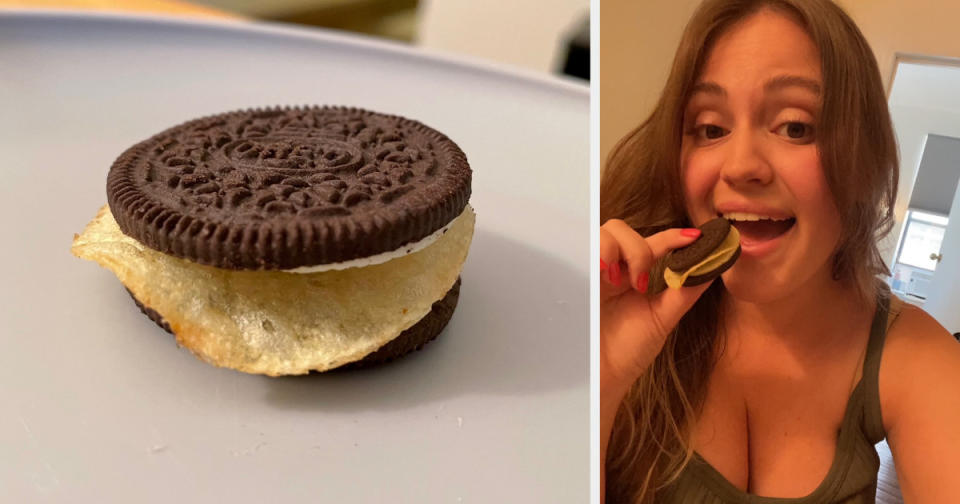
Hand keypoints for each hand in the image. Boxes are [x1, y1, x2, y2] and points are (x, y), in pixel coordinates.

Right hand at [599, 219, 713, 397]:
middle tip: (642, 282)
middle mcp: (610, 270)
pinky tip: (607, 277)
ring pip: (604, 233)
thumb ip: (685, 291)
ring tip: (624, 283)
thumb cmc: (628, 352)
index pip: (651, 243)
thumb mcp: (663, 318)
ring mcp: (591, 272)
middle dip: (639, 248)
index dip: (671, 236)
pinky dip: (601, 253)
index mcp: (631, 276)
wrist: (602, 376)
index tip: (694, 237)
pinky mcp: (575, 276)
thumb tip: (714, 265)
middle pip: (621, 229)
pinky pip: (585, 248)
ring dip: (620, 250)